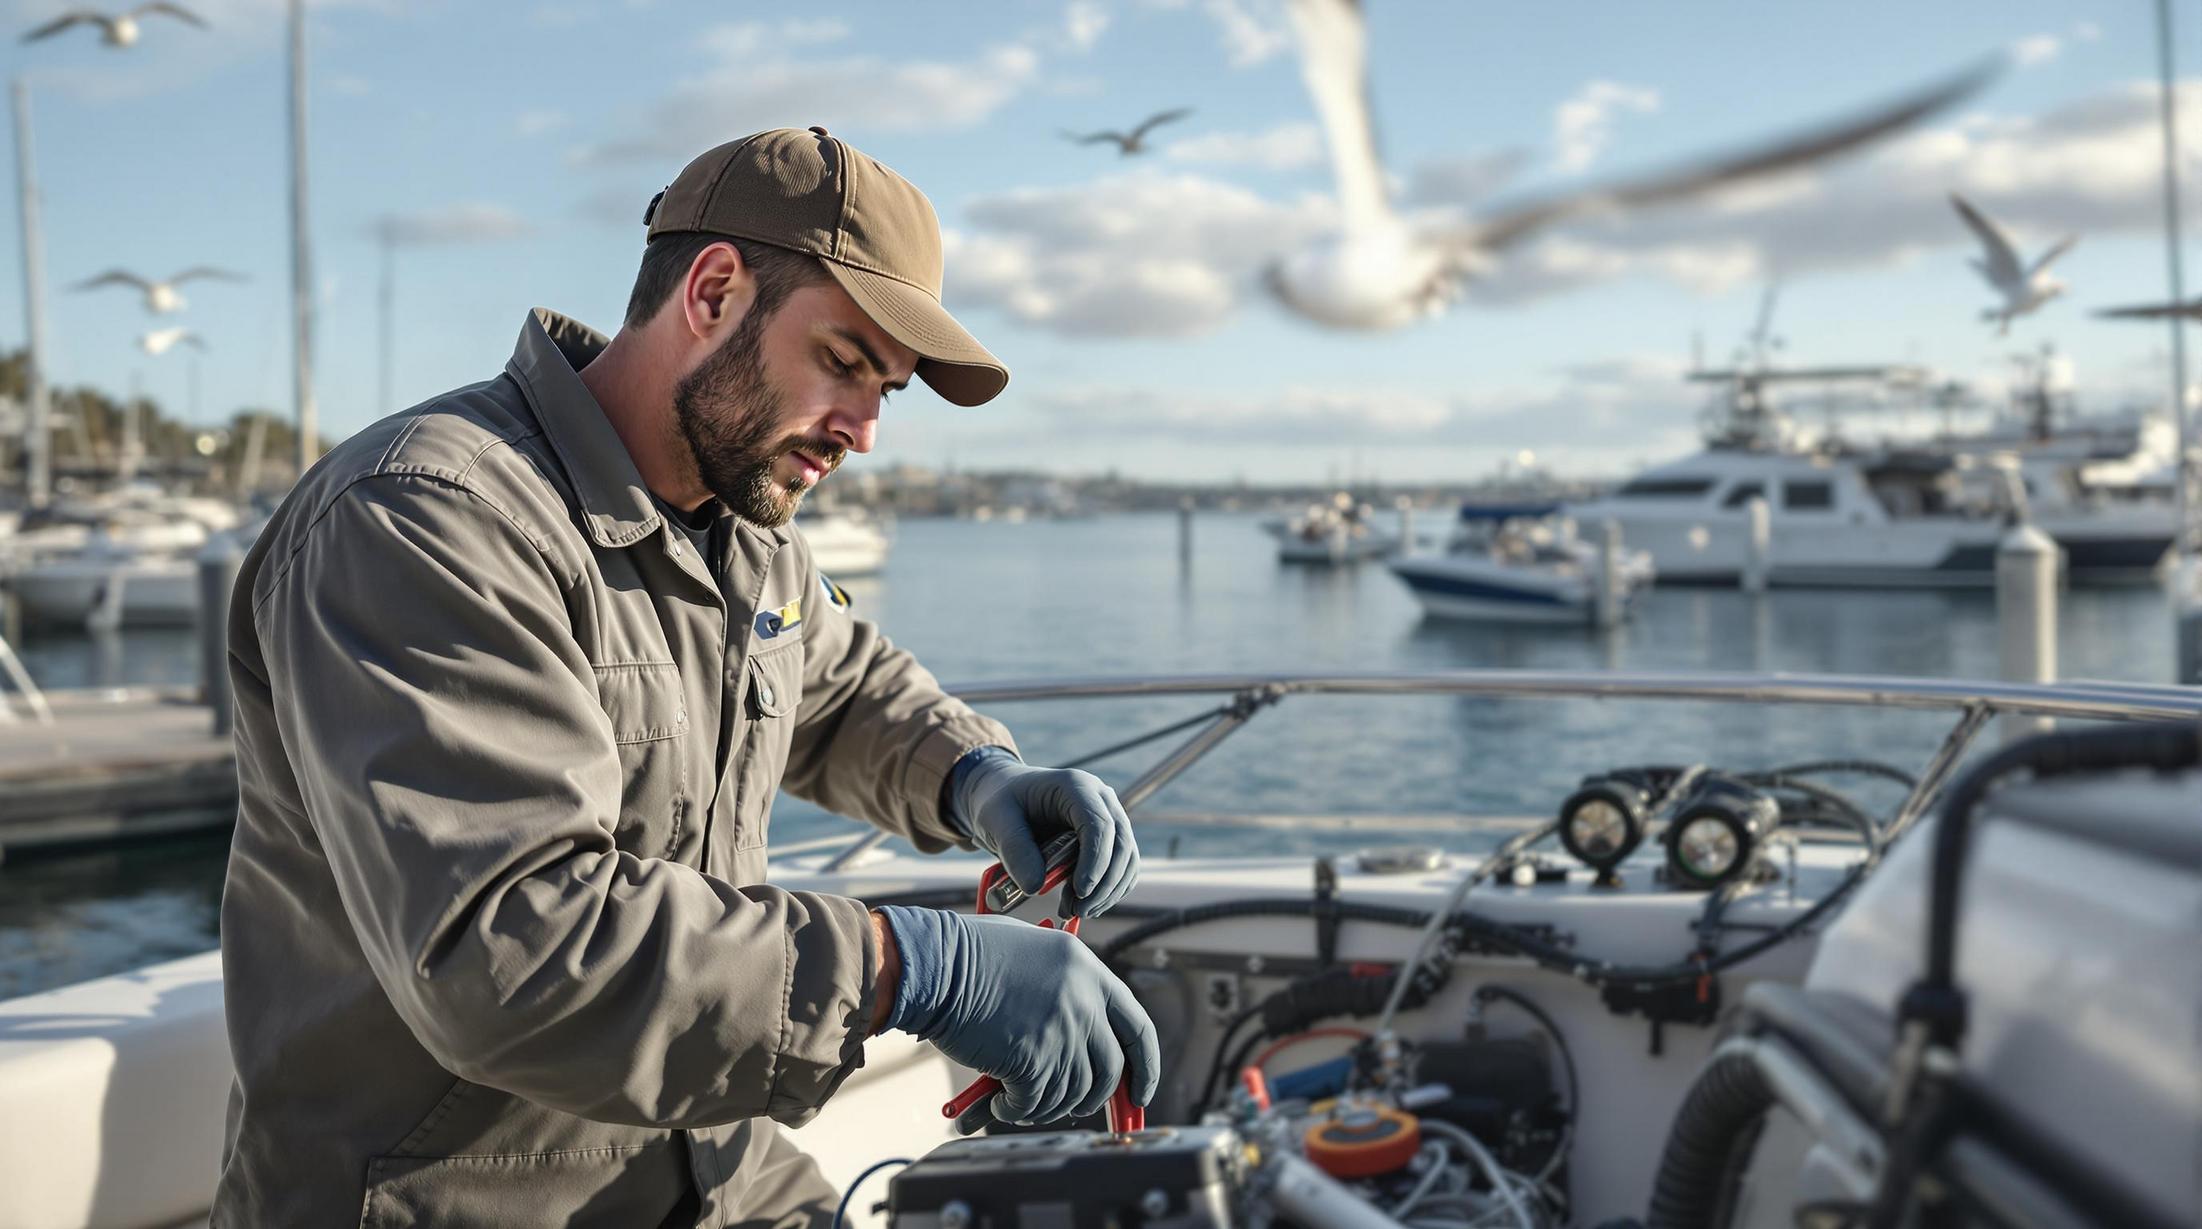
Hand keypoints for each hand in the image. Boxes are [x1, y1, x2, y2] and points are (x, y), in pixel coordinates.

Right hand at [878, 906, 1159, 1124]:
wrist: (934, 964)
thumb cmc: (969, 956)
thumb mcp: (1034, 953)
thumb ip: (1066, 989)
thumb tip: (1083, 1041)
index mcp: (1089, 971)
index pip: (1138, 1029)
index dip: (1144, 1067)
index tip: (1139, 1093)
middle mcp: (1084, 1001)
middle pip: (1109, 1070)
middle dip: (1093, 1098)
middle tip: (1072, 1107)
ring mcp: (1062, 1031)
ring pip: (1072, 1093)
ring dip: (1045, 1106)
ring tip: (1018, 1099)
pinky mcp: (1034, 1059)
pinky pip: (1036, 1104)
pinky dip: (1016, 1111)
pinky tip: (998, 1100)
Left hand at [954, 751, 1139, 916]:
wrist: (1005, 797)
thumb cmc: (1000, 804)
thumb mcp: (995, 821)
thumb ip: (1014, 850)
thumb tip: (1035, 887)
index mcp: (1075, 786)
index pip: (1100, 825)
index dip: (1095, 861)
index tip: (1079, 892)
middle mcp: (1100, 798)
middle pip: (1121, 843)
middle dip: (1104, 883)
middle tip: (1078, 910)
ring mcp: (1109, 817)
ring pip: (1127, 858)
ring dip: (1109, 891)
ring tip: (1076, 911)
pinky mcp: (1109, 838)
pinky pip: (1122, 867)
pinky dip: (1110, 890)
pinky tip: (1085, 905)